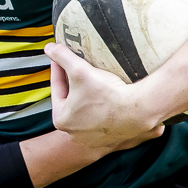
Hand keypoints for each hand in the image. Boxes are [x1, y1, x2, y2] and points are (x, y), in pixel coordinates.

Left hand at [45, 42, 161, 149]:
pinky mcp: (112, 140)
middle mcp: (75, 134)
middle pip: (72, 101)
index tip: (60, 57)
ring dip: (89, 97)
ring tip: (94, 81)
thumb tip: (49, 47)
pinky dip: (105, 109)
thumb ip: (62, 56)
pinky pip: (105, 120)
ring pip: (88, 111)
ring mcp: (94, 140)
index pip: (57, 88)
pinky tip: (110, 97)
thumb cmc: (106, 93)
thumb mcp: (79, 69)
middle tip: (78, 68)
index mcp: (62, 120)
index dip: (58, 68)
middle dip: (74, 85)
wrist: (139, 111)